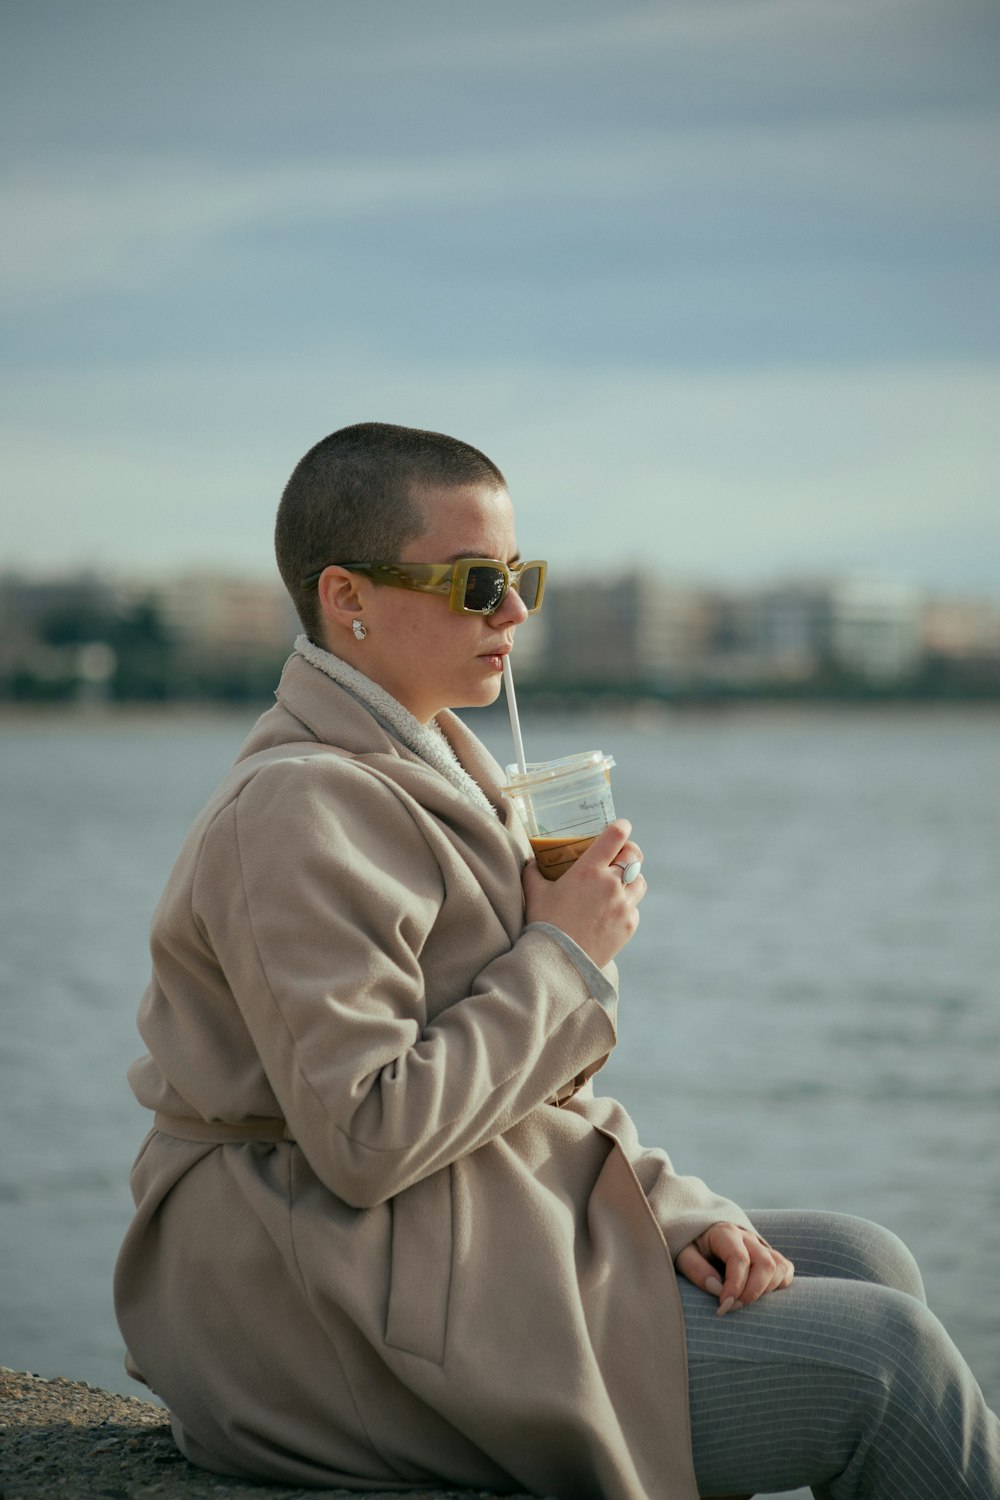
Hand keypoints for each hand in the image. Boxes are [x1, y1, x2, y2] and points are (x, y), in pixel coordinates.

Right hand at [522, 818, 645, 969]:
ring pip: (639, 882)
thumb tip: (531, 861)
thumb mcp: (534, 893)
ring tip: (618, 885)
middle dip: (629, 851)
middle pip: (634, 856)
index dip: (622, 827)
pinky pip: (634, 908)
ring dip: (631, 879)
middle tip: (622, 854)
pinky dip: (626, 906)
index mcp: (589, 870)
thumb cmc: (545, 924)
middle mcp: (611, 884)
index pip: (615, 837)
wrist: (559, 961)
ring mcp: (624, 905)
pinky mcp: (629, 925)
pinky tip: (611, 912)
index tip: (622, 826)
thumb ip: (533, 872)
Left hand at [675, 1222, 794, 1315]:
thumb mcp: (681, 1253)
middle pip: (765, 1264)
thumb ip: (696, 1269)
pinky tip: (760, 1294)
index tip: (723, 1306)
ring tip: (744, 1301)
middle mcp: (747, 1236)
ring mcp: (760, 1245)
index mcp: (724, 1232)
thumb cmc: (689, 1246)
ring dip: (767, 1290)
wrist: (696, 1232)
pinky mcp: (769, 1255)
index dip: (734, 1286)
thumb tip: (716, 1288)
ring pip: (779, 1266)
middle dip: (752, 1292)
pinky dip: (779, 1285)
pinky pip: (785, 1268)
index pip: (739, 1259)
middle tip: (733, 1307)